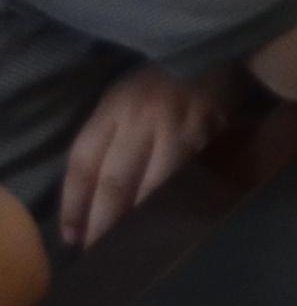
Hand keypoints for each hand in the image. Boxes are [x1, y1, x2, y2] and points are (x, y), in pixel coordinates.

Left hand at [61, 62, 244, 247]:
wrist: (215, 53)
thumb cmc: (159, 83)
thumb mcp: (120, 100)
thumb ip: (105, 139)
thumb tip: (89, 197)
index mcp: (114, 108)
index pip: (83, 164)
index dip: (74, 205)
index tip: (72, 237)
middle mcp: (141, 119)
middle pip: (115, 182)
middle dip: (104, 223)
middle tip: (100, 252)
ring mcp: (178, 128)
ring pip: (153, 187)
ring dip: (140, 221)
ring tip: (132, 246)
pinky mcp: (210, 136)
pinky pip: (188, 179)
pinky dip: (177, 205)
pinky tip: (171, 223)